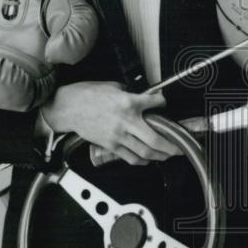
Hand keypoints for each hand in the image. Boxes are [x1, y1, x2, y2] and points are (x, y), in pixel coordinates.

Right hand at [40, 81, 181, 165]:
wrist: (68, 108)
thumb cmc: (87, 94)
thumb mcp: (113, 86)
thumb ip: (130, 93)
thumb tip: (142, 98)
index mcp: (128, 102)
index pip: (154, 103)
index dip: (162, 102)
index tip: (164, 103)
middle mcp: (126, 121)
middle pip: (155, 139)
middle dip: (171, 146)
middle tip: (179, 147)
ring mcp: (118, 136)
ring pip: (145, 152)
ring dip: (160, 156)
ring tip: (168, 155)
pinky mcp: (110, 145)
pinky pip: (130, 157)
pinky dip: (142, 160)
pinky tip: (148, 159)